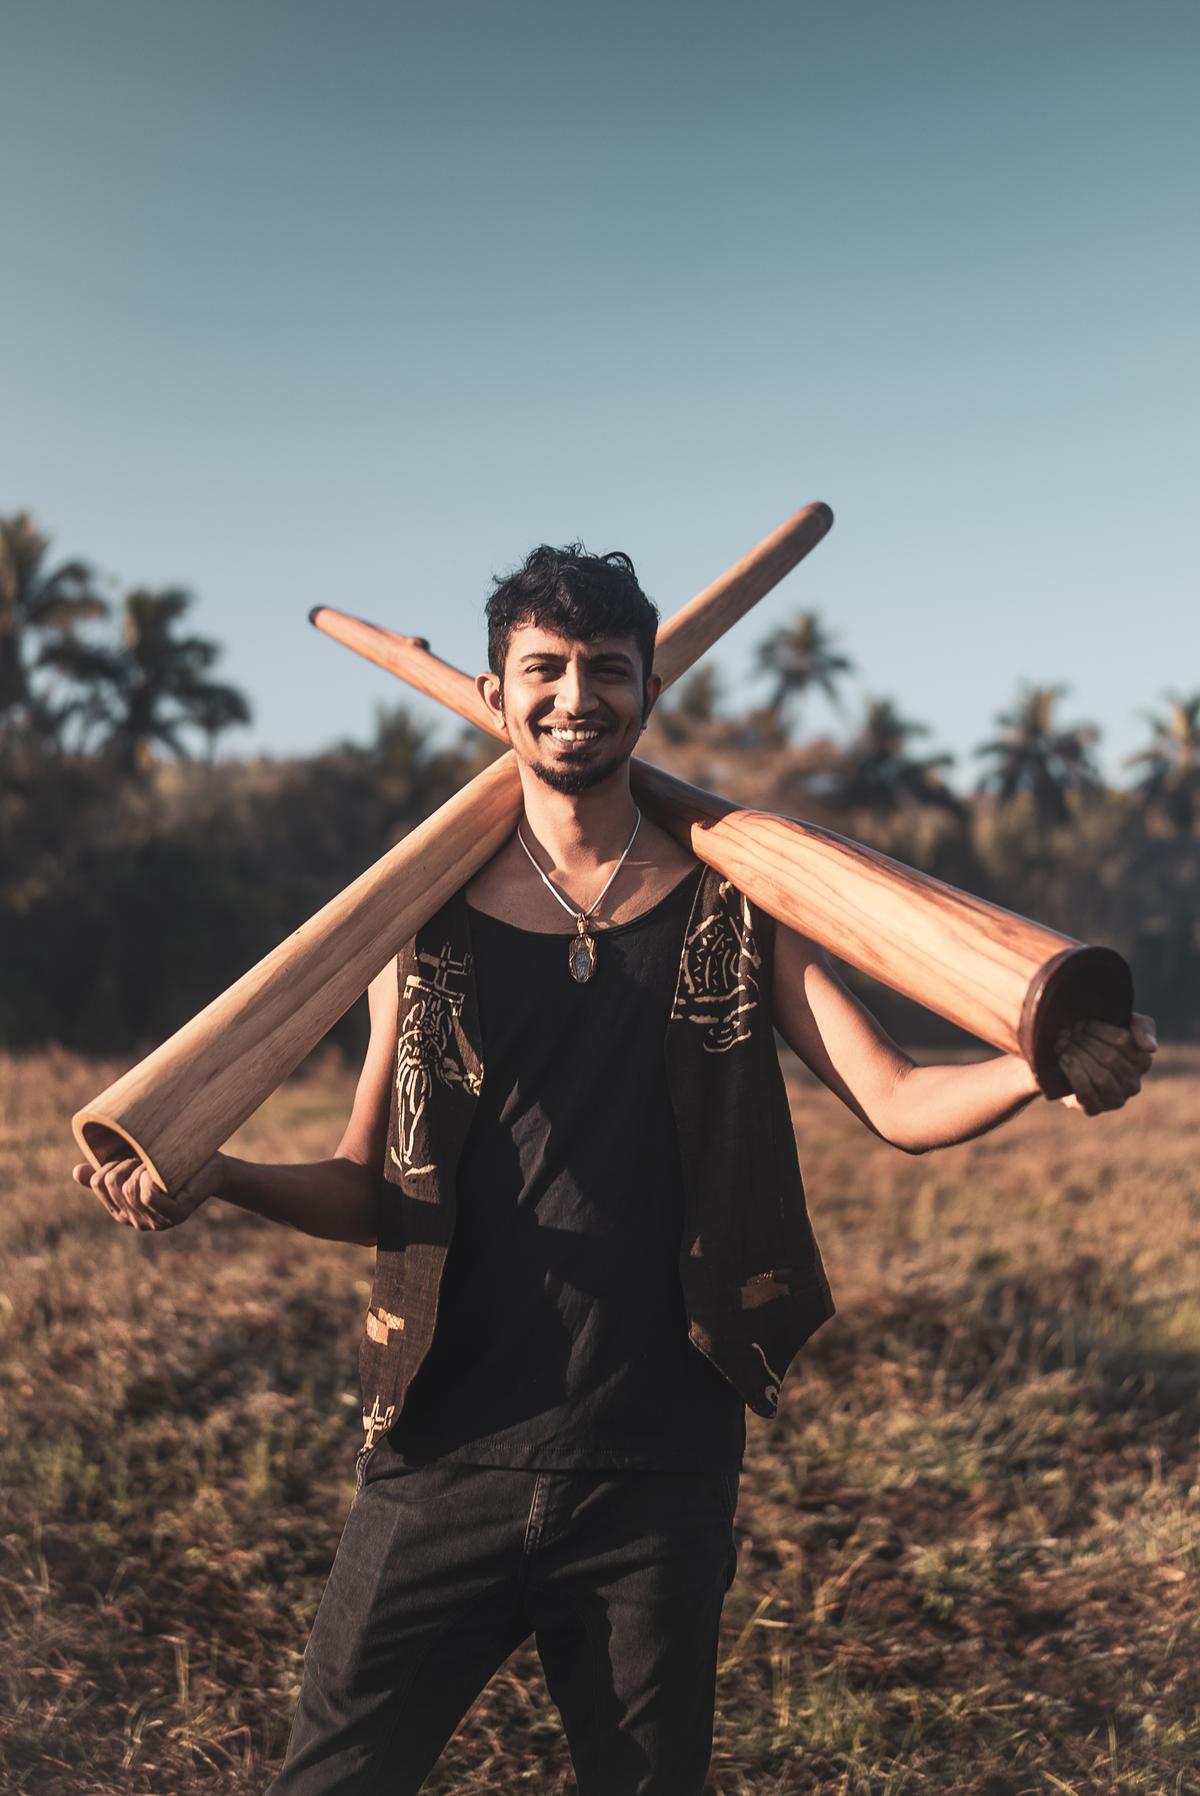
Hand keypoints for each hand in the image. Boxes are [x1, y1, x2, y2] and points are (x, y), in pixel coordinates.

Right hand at [71, 1152, 225, 1229]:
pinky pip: (149, 1196)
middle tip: (144, 1155)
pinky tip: (157, 1171)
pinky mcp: (176, 1215)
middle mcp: (136, 1221)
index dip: (111, 1161)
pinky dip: (149, 1179)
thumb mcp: (135, 1164)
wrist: (214, 1168)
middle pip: (112, 1184)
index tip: (129, 1153)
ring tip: (154, 1162)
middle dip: (126, 1161)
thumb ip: (107, 1173)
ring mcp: (156, 1221)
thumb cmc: (174, 1163)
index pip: (99, 1183)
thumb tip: (76, 1172)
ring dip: (140, 1166)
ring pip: (129, 1189)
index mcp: (122, 1211)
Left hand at [1055, 1013, 1156, 1114]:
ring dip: (1078, 1057)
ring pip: (1102, 1077)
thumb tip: (1151, 1048)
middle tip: (1067, 1033)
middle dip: (1085, 1042)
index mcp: (1143, 1062)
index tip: (1082, 1024)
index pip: (1124, 1042)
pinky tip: (1064, 1059)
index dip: (1099, 1030)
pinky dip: (1074, 1074)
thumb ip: (1143, 1028)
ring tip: (1062, 1044)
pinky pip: (1087, 1094)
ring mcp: (1115, 1100)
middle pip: (1110, 1059)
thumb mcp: (1124, 1023)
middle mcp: (1133, 1084)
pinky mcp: (1095, 1109)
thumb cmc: (1101, 1039)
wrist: (1071, 1061)